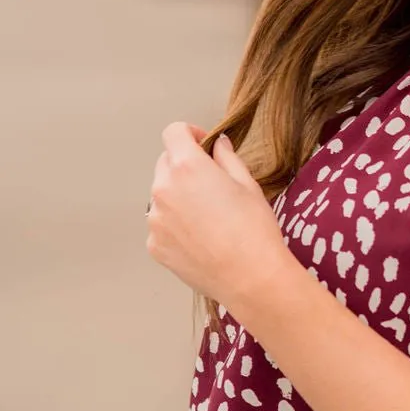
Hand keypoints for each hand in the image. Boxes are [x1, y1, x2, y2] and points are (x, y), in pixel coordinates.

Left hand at [146, 121, 290, 311]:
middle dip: (184, 166)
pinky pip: (162, 224)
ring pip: (162, 196)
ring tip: (208, 218)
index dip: (190, 134)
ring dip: (179, 197)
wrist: (249, 277)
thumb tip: (217, 145)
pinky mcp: (155, 245)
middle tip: (211, 185)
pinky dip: (176, 225)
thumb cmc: (254, 230)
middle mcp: (163, 189)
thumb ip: (227, 158)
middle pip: (165, 163)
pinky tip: (201, 238)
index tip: (204, 146)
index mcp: (187, 167)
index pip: (173, 133)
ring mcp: (155, 220)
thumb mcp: (248, 185)